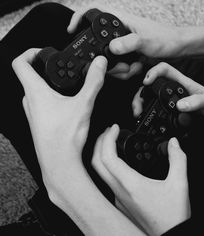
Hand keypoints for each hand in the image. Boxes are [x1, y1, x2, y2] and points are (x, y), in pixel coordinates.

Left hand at [12, 49, 106, 187]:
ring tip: (67, 87)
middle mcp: (30, 101)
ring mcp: (33, 112)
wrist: (59, 162)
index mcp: (35, 92)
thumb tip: (98, 64)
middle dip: (46, 69)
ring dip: (50, 84)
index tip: (44, 51)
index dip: (30, 52)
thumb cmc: (64, 138)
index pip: (20, 62)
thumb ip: (92, 82)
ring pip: (37, 91)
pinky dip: (52, 98)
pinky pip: (41, 103)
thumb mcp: (83, 104)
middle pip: (30, 76)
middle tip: (62, 69)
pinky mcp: (38, 121)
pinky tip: (66, 105)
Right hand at [67, 4, 182, 78]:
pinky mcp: (127, 56)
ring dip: (120, 70)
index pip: (94, 13)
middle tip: (121, 66)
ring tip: (134, 67)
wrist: (176, 49)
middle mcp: (119, 33)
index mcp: (121, 21)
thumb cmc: (165, 38)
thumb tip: (112, 48)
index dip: (79, 19)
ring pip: (108, 60)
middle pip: (99, 46)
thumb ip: (129, 43)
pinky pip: (118, 67)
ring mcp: (122, 46)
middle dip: (108, 62)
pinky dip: (126, 72)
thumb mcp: (146, 40)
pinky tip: (137, 68)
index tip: (71, 31)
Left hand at [92, 124, 190, 235]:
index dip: (108, 138)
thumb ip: (178, 160)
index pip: (108, 156)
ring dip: (102, 153)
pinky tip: (119, 162)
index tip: (115, 128)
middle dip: (100, 142)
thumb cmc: (171, 216)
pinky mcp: (120, 202)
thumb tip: (174, 143)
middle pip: (97, 162)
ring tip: (111, 143)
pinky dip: (109, 165)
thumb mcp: (179, 185)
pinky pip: (107, 179)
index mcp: (130, 184)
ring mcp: (117, 197)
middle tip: (110, 131)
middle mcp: (119, 190)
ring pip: (100, 172)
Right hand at [132, 62, 203, 116]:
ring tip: (137, 112)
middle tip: (139, 104)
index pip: (164, 69)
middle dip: (140, 92)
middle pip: (150, 83)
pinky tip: (141, 114)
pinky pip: (148, 104)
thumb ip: (197, 102)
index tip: (147, 82)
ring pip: (146, 93)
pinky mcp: (162, 105)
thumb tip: (181, 105)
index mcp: (180, 80)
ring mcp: (164, 96)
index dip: (154, 72)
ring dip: (138, 101)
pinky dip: (142, 108)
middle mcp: (169, 87)